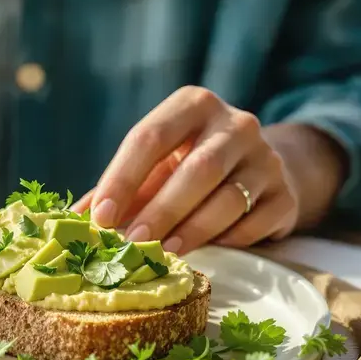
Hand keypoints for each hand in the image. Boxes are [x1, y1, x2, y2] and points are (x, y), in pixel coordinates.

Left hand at [77, 86, 298, 253]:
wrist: (259, 169)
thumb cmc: (190, 167)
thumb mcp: (156, 167)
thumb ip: (117, 189)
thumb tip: (74, 221)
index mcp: (193, 105)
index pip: (151, 137)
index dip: (122, 179)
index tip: (100, 218)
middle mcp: (236, 123)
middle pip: (197, 168)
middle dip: (161, 209)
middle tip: (133, 242)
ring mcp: (267, 159)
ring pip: (228, 197)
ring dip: (191, 230)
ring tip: (163, 254)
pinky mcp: (286, 195)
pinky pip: (255, 222)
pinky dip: (226, 240)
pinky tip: (204, 253)